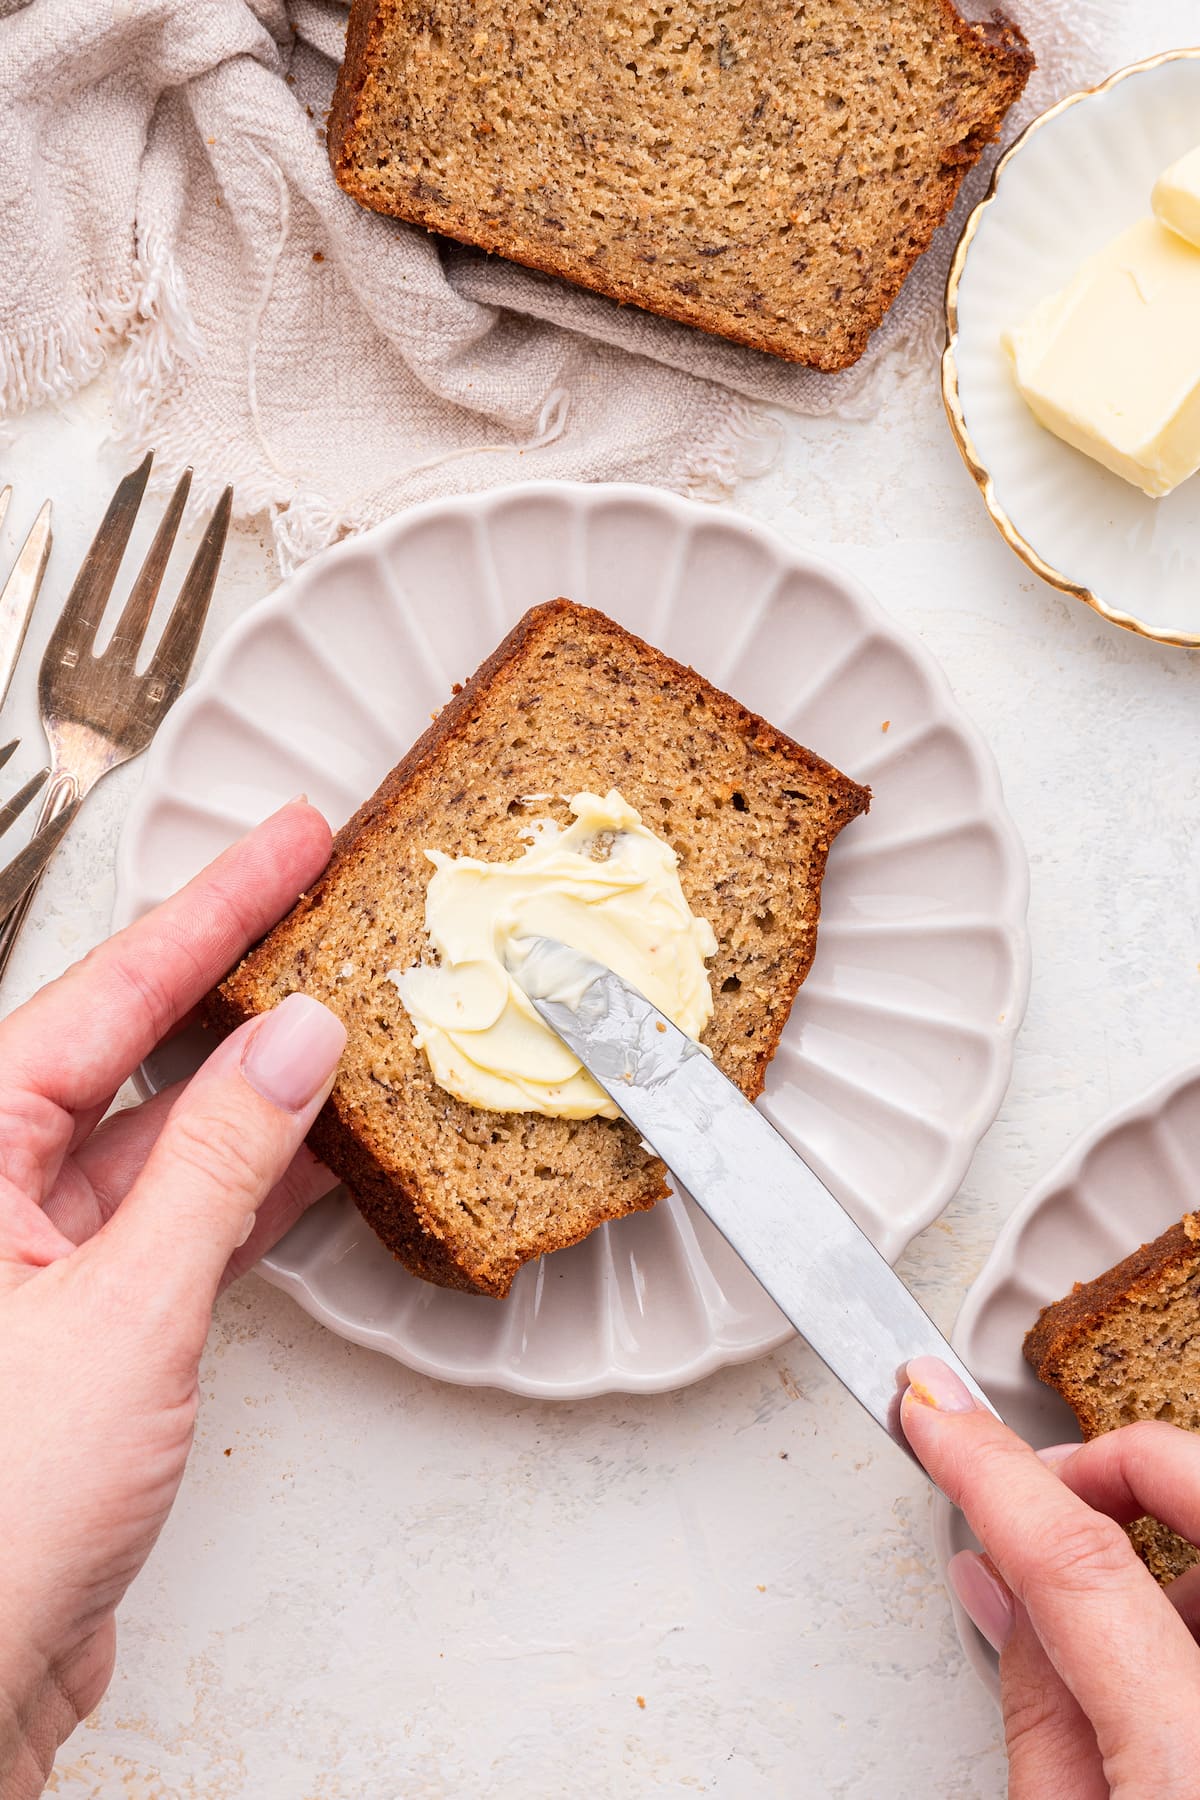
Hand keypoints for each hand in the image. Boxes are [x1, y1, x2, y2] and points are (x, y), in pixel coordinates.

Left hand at [0, 801, 344, 1798]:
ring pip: (160, 1133)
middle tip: (316, 896)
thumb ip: (215, 1166)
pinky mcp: (85, 1320)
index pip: (100, 993)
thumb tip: (290, 1047)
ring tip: (344, 1014)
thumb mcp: (124, 1310)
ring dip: (256, 1086)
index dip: (207, 909)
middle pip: (126, 1045)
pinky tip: (320, 1150)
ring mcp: (37, 1256)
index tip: (283, 844)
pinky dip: (251, 1183)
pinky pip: (177, 1215)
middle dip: (230, 974)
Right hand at [902, 1357, 1199, 1799]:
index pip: (1077, 1558)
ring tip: (1113, 1604)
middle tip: (1042, 1488)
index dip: (988, 1468)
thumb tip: (998, 1576)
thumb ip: (1035, 1702)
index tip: (932, 1409)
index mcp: (1192, 1754)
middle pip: (1193, 1481)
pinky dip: (1197, 1576)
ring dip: (1165, 1522)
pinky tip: (1170, 1633)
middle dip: (1107, 1462)